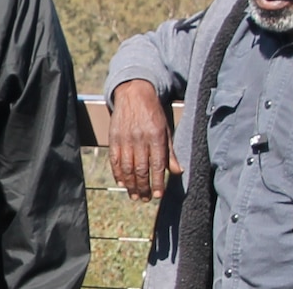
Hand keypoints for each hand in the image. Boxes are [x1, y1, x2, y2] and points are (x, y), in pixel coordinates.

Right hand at [109, 80, 181, 201]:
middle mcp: (140, 138)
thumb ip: (170, 152)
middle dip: (143, 188)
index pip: (158, 164)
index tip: (159, 195)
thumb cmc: (153, 113)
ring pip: (127, 168)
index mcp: (156, 136)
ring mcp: (125, 138)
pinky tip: (122, 183)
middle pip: (141, 169)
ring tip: (134, 196)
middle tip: (146, 199)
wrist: (134, 93)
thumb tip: (179, 172)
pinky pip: (114, 160)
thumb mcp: (166, 129)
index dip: (158, 182)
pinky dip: (118, 174)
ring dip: (131, 185)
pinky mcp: (113, 138)